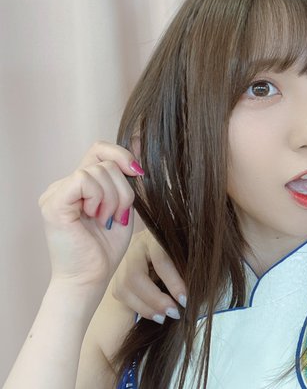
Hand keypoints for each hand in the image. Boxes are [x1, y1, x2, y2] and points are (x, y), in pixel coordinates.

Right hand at [39, 141, 142, 290]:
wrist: (91, 278)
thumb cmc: (106, 247)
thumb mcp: (124, 205)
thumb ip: (127, 178)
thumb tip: (139, 141)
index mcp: (80, 185)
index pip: (100, 149)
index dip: (122, 155)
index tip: (138, 173)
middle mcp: (65, 185)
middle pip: (105, 162)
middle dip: (123, 189)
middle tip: (116, 216)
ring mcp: (56, 192)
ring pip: (99, 171)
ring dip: (113, 199)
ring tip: (105, 220)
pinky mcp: (53, 202)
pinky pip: (84, 179)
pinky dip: (98, 198)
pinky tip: (96, 217)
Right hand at [111, 229, 186, 323]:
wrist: (159, 244)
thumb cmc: (178, 248)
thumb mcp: (184, 252)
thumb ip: (186, 267)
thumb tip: (194, 292)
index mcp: (154, 237)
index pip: (161, 261)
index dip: (173, 282)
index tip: (185, 300)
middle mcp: (134, 249)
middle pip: (135, 277)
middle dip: (155, 299)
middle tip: (173, 312)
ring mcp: (122, 263)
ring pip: (124, 289)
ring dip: (145, 308)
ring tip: (164, 317)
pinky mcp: (117, 277)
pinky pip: (121, 295)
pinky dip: (138, 308)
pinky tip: (153, 314)